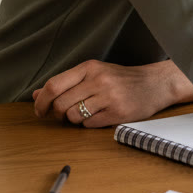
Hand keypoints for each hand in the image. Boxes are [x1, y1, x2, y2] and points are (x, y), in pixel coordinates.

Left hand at [32, 60, 192, 127]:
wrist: (157, 83)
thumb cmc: (123, 79)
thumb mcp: (94, 74)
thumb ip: (66, 83)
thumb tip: (36, 95)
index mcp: (90, 67)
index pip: (53, 85)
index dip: (41, 102)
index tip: (40, 111)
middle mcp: (99, 79)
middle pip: (60, 104)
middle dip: (57, 114)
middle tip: (64, 115)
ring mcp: (109, 96)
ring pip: (72, 116)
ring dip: (74, 120)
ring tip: (87, 113)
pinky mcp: (118, 112)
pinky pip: (89, 125)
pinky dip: (90, 124)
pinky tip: (101, 116)